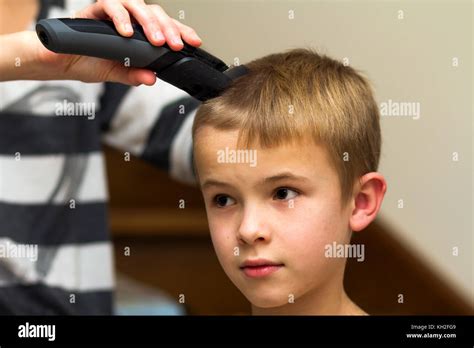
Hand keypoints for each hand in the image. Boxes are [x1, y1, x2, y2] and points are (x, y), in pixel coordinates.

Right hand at [34, 0, 201, 84]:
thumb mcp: (116, 73)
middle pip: (154, 13)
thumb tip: (152, 79)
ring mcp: (111, 13)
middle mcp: (127, 19)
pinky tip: (125, 33)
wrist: (59, 62)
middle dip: (169, 29)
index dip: (180, 31)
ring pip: (136, 4)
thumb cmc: (88, 63)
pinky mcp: (93, 11)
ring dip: (148, 22)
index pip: (163, 27)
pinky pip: (108, 5)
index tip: (194, 42)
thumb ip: (133, 74)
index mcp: (136, 33)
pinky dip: (119, 18)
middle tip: (175, 45)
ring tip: (156, 41)